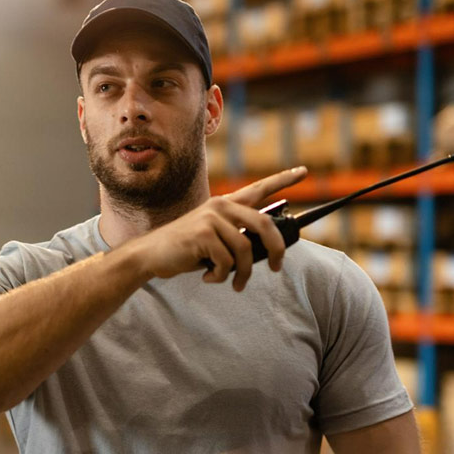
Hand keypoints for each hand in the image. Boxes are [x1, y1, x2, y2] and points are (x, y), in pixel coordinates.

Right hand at [123, 166, 307, 290]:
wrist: (150, 255)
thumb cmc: (185, 250)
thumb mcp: (214, 239)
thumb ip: (237, 237)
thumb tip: (268, 253)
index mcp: (225, 204)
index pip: (258, 189)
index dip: (283, 179)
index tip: (303, 171)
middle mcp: (220, 206)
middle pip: (264, 223)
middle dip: (276, 249)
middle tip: (275, 267)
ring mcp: (210, 219)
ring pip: (245, 250)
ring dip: (243, 273)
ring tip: (233, 283)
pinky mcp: (202, 235)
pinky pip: (226, 261)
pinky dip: (221, 276)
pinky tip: (209, 276)